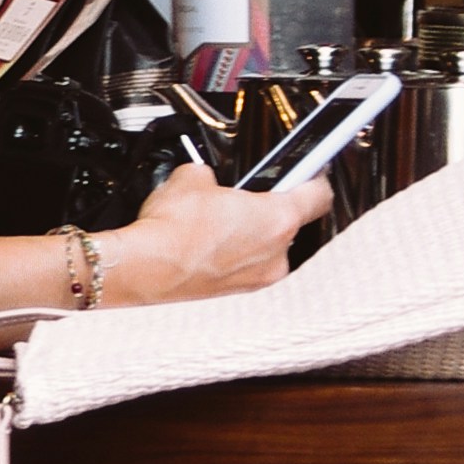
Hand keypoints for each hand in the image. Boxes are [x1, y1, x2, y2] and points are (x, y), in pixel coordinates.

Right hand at [96, 159, 327, 307]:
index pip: (319, 194)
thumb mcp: (193, 177)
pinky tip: (206, 243)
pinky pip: (246, 264)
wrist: (145, 268)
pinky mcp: (238, 291)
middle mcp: (276, 254)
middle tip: (243, 196)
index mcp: (278, 219)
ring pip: (266, 246)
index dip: (315, 177)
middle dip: (268, 207)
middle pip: (290, 223)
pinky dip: (233, 253)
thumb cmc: (172, 230)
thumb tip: (209, 181)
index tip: (311, 171)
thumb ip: (214, 175)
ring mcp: (258, 277)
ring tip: (217, 222)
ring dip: (250, 233)